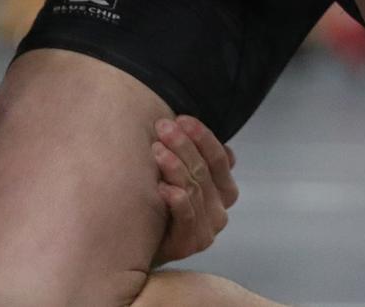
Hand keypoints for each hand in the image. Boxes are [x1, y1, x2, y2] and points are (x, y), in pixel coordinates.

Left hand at [152, 115, 238, 264]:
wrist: (138, 239)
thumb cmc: (160, 197)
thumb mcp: (180, 172)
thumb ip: (198, 156)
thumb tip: (226, 148)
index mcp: (223, 190)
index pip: (220, 158)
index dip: (202, 136)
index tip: (181, 118)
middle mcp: (219, 211)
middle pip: (204, 171)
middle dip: (183, 144)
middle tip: (162, 126)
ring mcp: (205, 230)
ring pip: (194, 190)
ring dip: (175, 167)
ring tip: (156, 150)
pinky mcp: (187, 245)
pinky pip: (187, 218)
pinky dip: (176, 200)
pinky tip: (160, 186)